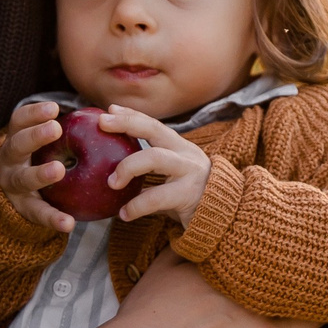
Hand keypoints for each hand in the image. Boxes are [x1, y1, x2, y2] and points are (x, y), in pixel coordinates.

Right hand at [0, 101, 74, 233]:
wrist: (13, 195)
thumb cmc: (39, 159)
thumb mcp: (43, 144)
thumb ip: (66, 132)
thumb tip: (111, 113)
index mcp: (17, 139)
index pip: (19, 121)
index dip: (34, 114)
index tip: (54, 108)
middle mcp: (11, 160)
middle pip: (18, 145)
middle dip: (35, 136)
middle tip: (55, 128)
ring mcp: (14, 186)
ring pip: (24, 179)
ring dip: (41, 174)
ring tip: (58, 170)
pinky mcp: (24, 209)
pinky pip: (38, 213)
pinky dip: (53, 218)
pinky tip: (69, 223)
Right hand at [18, 256, 322, 327]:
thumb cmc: (145, 315)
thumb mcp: (167, 266)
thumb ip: (194, 245)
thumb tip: (206, 222)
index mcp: (237, 271)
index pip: (287, 256)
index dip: (304, 256)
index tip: (315, 253)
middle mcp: (256, 300)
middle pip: (310, 284)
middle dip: (322, 283)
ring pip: (318, 319)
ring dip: (326, 314)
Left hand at [98, 107, 210, 225]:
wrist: (225, 218)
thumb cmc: (191, 198)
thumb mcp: (172, 178)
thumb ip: (150, 171)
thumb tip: (111, 169)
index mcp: (181, 148)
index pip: (154, 125)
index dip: (131, 115)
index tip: (109, 109)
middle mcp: (186, 154)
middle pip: (155, 130)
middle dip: (127, 123)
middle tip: (103, 124)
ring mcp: (189, 172)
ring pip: (154, 157)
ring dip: (127, 166)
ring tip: (111, 183)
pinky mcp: (188, 195)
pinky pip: (156, 197)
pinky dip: (136, 206)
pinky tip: (124, 213)